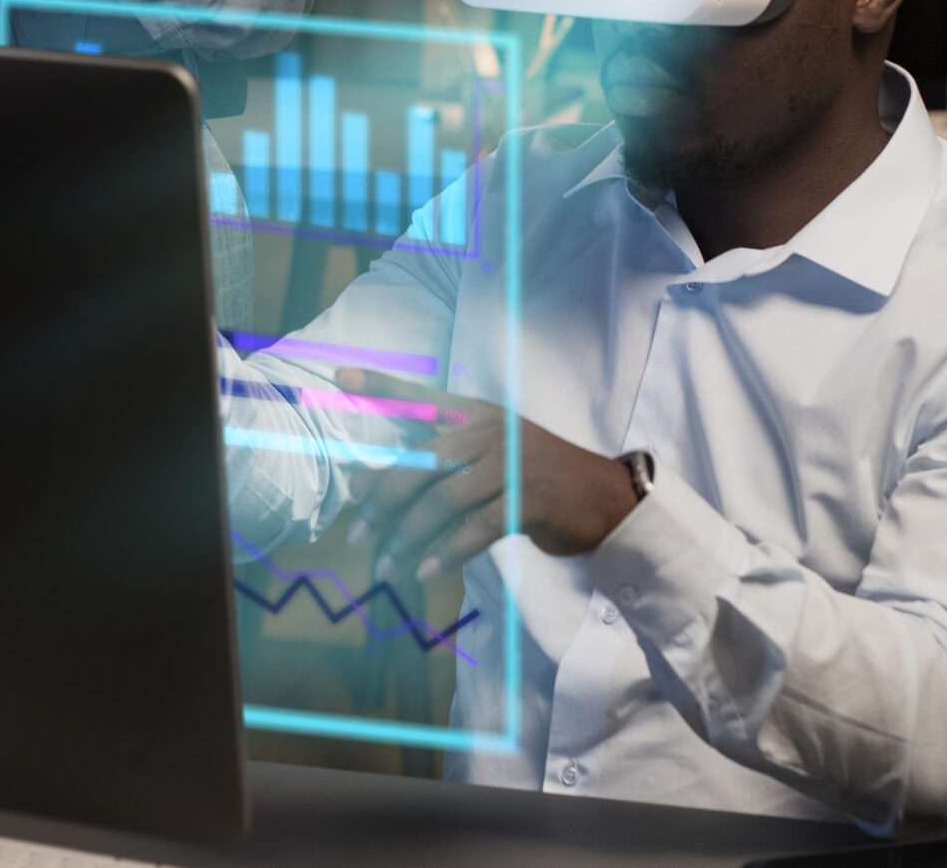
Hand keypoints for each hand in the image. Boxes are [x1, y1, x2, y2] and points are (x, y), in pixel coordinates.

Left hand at [337, 369, 639, 586]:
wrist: (605, 496)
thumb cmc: (537, 475)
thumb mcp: (494, 451)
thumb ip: (446, 460)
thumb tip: (379, 486)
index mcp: (478, 414)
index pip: (423, 398)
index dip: (383, 386)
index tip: (342, 375)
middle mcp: (490, 432)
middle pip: (423, 461)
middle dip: (382, 497)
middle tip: (356, 530)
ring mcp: (512, 464)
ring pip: (444, 500)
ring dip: (408, 536)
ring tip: (385, 564)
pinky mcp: (531, 500)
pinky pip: (476, 528)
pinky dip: (446, 551)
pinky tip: (426, 570)